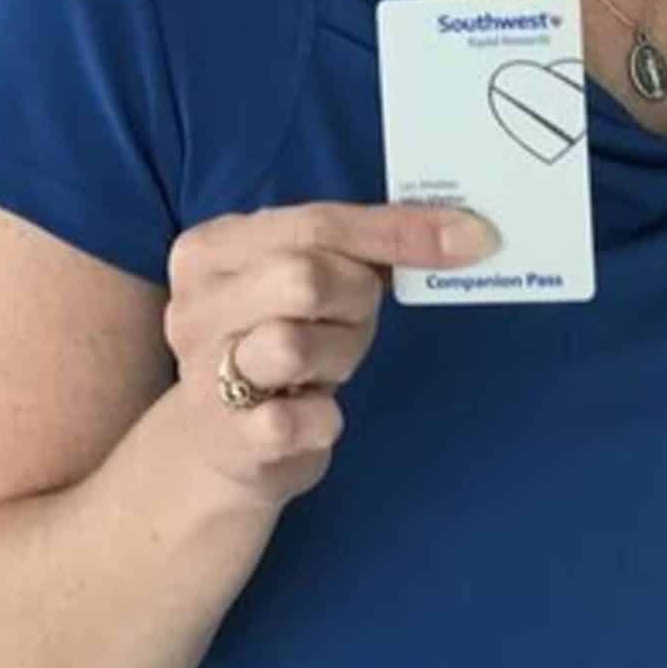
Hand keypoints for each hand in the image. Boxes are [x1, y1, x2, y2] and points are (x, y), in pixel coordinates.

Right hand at [161, 201, 496, 503]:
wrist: (222, 444)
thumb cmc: (275, 344)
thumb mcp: (302, 279)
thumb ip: (359, 245)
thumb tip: (464, 231)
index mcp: (209, 249)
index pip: (314, 223)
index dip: (398, 230)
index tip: (471, 236)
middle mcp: (195, 306)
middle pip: (304, 275)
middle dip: (353, 300)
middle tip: (349, 322)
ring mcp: (205, 372)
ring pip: (294, 344)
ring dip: (338, 356)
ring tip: (323, 370)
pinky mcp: (232, 438)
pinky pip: (304, 418)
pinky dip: (326, 417)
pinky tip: (314, 414)